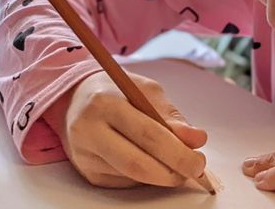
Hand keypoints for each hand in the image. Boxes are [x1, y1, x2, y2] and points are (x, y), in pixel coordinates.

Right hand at [43, 71, 208, 188]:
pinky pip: (124, 182)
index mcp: (105, 103)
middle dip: (173, 172)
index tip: (199, 160)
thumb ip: (171, 116)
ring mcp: (85, 155)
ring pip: (132, 177)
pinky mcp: (87, 172)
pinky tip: (149, 162)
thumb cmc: (115, 92)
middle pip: (137, 163)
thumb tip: (197, 139)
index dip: (177, 152)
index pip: (147, 135)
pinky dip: (144, 177)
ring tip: (176, 165)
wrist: (75, 99)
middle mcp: (89, 130)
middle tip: (194, 171)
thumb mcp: (144, 90)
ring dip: (161, 176)